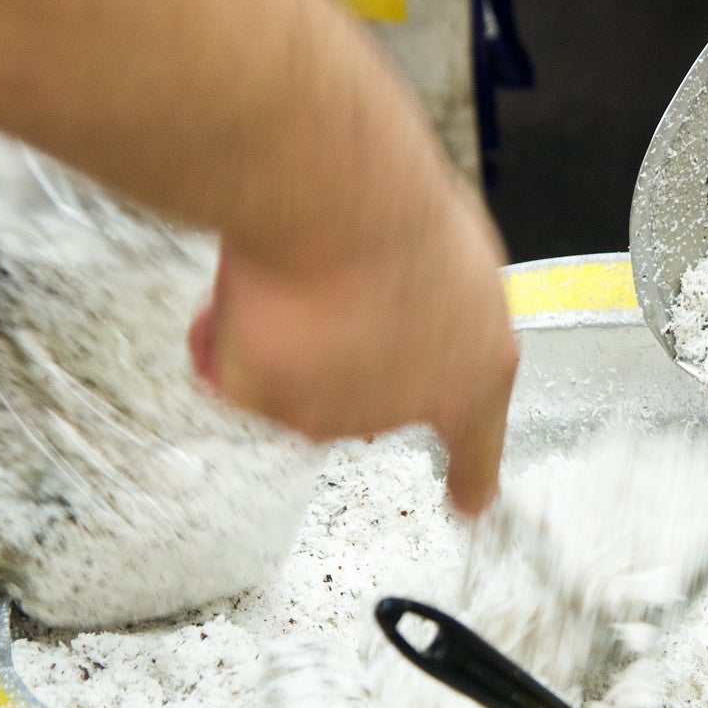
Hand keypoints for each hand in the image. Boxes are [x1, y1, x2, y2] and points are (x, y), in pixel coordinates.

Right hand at [189, 167, 516, 514]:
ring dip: (284, 334)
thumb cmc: (401, 212)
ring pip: (297, 378)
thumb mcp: (457, 258)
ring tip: (298, 272)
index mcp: (475, 371)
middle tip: (337, 286)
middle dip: (343, 348)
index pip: (478, 447)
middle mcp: (407, 407)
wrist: (334, 202)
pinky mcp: (272, 407)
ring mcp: (335, 413)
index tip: (467, 504)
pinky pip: (240, 372)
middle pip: (364, 393)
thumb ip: (441, 308)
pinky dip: (229, 335)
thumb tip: (407, 313)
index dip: (470, 477)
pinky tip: (250, 289)